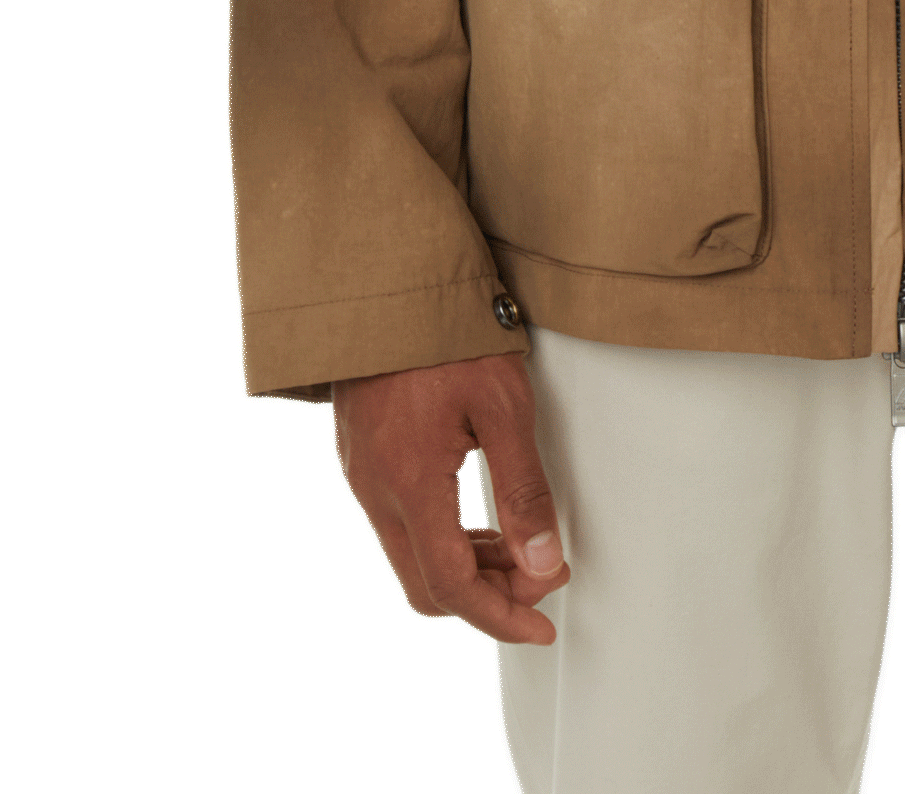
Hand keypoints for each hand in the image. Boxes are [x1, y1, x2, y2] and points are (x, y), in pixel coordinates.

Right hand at [333, 351, 569, 643]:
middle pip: (426, 585)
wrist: (388, 281)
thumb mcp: (503, 404)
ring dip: (466, 568)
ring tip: (520, 550)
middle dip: (487, 597)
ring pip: (411, 558)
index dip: (500, 616)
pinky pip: (398, 526)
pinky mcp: (361, 459)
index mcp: (408, 482)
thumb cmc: (445, 331)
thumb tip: (543, 562)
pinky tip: (477, 521)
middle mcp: (375, 489)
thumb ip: (523, 490)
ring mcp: (361, 475)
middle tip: (539, 581)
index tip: (541, 622)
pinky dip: (442, 539)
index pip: (452, 585)